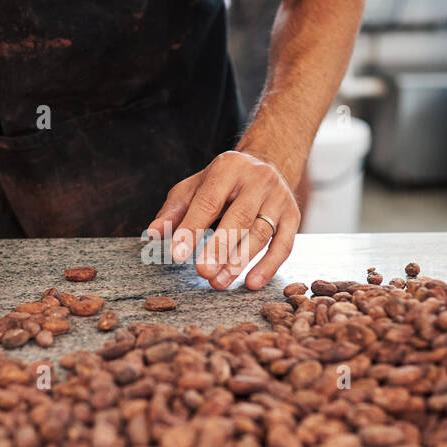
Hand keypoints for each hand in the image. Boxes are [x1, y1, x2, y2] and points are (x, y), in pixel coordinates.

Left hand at [146, 150, 298, 290]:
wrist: (268, 163)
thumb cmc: (224, 182)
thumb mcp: (195, 187)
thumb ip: (174, 210)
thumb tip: (153, 233)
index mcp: (228, 168)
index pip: (208, 201)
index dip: (192, 228)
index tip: (177, 254)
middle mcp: (257, 180)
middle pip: (239, 218)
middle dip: (220, 248)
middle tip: (202, 273)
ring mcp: (278, 198)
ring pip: (261, 233)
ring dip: (240, 261)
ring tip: (219, 282)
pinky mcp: (293, 216)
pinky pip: (284, 244)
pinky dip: (268, 266)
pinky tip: (251, 283)